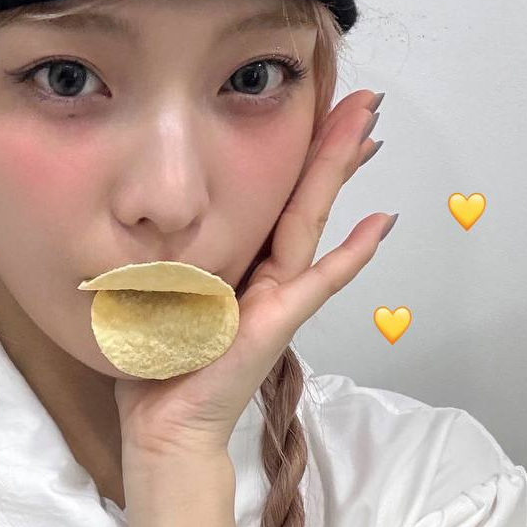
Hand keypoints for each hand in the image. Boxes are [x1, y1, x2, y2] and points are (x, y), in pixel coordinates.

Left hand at [114, 88, 390, 460]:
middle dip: (332, 147)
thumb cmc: (161, 368)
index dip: (298, 155)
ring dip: (339, 175)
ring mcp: (277, 298)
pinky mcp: (276, 323)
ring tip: (370, 132)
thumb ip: (167, 262)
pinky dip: (350, 255)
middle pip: (304, 198)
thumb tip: (146, 220)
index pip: (274, 199)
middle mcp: (265, 276)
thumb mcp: (157, 295)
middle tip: (366, 100)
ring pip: (312, 222)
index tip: (317, 109)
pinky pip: (318, 282)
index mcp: (238, 266)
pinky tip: (380, 224)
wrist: (165, 426)